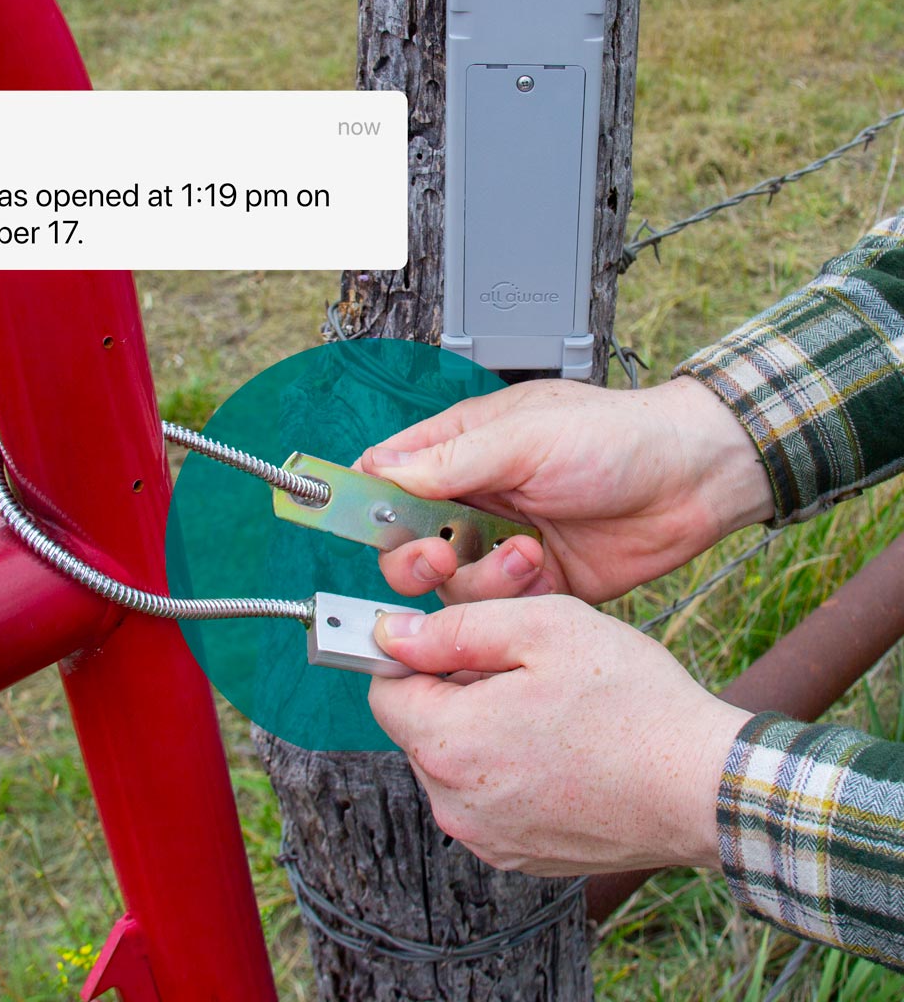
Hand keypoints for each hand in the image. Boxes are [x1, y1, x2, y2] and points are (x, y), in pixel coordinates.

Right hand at [357, 376, 773, 605]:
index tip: (350, 520)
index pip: (387, 473)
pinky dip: (510, 595)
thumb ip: (451, 462)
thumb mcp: (526, 437)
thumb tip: (382, 471)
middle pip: (405, 541)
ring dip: (475, 576)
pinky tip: (542, 565)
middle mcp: (474, 497)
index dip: (362, 498)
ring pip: (448, 583)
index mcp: (461, 447)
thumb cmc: (617, 436)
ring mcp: (502, 542)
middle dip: (412, 556)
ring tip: (520, 552)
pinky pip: (495, 607)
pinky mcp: (535, 583)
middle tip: (439, 556)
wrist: (694, 480)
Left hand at [369, 597, 750, 875]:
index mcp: (449, 744)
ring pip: (452, 761)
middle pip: (418, 727)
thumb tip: (389, 633)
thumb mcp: (541, 628)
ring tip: (546, 708)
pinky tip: (559, 747)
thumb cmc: (632, 701)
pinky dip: (507, 767)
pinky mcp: (519, 856)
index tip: (453, 641)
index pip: (384, 691)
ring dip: (480, 728)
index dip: (413, 656)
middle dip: (452, 691)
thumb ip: (454, 628)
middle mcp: (455, 803)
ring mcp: (487, 839)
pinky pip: (485, 797)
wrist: (705, 787)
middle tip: (520, 669)